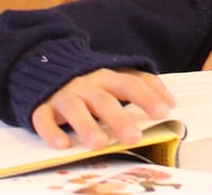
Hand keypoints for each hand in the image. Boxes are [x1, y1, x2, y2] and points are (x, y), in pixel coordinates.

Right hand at [31, 68, 174, 149]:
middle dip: (119, 118)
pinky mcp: (41, 105)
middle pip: (104, 100)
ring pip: (74, 108)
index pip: (131, 83)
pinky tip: (62, 144)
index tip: (164, 111)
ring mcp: (63, 94)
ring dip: (87, 125)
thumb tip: (171, 102)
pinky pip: (42, 117)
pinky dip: (51, 131)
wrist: (46, 66)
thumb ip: (143, 85)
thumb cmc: (91, 81)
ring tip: (100, 143)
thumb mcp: (116, 77)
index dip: (148, 97)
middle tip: (133, 137)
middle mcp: (86, 84)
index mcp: (107, 76)